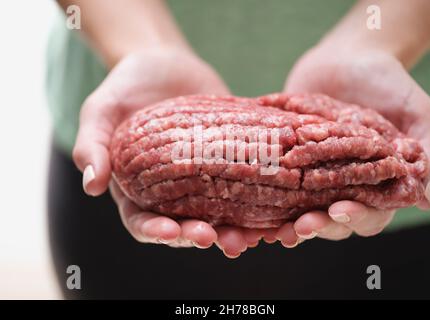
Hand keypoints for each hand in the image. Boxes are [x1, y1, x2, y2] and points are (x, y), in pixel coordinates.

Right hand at [72, 48, 255, 256]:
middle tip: (216, 238)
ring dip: (233, 230)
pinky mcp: (228, 162)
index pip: (143, 222)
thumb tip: (91, 186)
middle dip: (199, 236)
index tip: (171, 232)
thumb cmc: (125, 88)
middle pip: (185, 225)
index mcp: (137, 189)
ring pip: (218, 214)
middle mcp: (171, 192)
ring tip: (249, 237)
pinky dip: (258, 200)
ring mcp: (203, 179)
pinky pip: (243, 185)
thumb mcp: (101, 111)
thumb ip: (93, 144)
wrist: (164, 63)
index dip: (155, 233)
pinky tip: (273, 208)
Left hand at [273, 47, 429, 243]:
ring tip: (275, 229)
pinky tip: (253, 202)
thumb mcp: (416, 110)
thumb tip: (425, 197)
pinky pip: (276, 181)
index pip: (369, 212)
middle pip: (332, 218)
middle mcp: (343, 182)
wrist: (348, 55)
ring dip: (288, 222)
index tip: (339, 210)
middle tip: (301, 227)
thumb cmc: (388, 82)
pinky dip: (265, 194)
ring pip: (300, 208)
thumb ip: (426, 149)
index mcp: (376, 180)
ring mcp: (313, 172)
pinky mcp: (288, 158)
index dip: (356, 217)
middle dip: (317, 225)